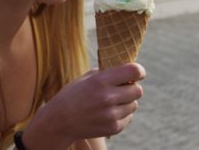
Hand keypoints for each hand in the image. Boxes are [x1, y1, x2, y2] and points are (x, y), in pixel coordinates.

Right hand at [22, 63, 144, 149]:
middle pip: (138, 90)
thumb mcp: (85, 78)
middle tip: (122, 89)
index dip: (139, 71)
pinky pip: (129, 118)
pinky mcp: (113, 128)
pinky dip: (121, 115)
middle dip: (132, 88)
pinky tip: (107, 113)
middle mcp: (108, 97)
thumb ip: (106, 73)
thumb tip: (127, 71)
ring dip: (126, 102)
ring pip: (134, 105)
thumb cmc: (72, 95)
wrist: (59, 121)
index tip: (137, 73)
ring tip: (110, 102)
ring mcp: (111, 114)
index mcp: (100, 81)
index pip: (133, 71)